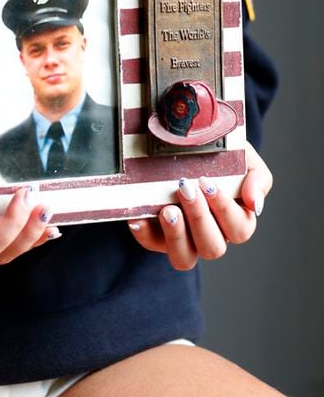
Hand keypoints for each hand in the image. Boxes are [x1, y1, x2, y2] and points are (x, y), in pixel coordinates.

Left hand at [127, 142, 271, 270]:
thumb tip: (255, 204)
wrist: (182, 137)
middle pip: (213, 247)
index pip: (240, 229)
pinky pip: (151, 243)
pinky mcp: (157, 234)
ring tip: (168, 210)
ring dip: (177, 236)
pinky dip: (144, 233)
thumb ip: (258, 178)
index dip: (225, 210)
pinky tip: (138, 217)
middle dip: (200, 218)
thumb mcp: (243, 157)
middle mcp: (211, 234)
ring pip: (184, 258)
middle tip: (186, 188)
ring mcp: (183, 238)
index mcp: (235, 219)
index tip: (208, 183)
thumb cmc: (218, 152)